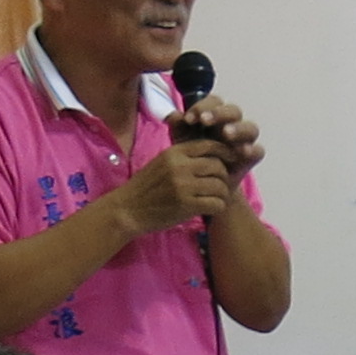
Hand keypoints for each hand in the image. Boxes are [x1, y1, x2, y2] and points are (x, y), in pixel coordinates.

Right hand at [113, 142, 237, 236]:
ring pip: (220, 186)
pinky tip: (211, 208)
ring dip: (222, 194)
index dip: (225, 153)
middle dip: (224, 177)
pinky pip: (216, 203)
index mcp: (174, 153)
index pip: (210, 145)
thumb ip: (184, 157)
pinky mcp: (186, 204)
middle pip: (218, 166)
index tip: (229, 162)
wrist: (127, 209)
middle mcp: (180, 166)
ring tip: (215, 198)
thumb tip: (213, 153)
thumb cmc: (146, 188)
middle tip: (219, 186)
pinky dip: (218, 207)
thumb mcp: (162, 163)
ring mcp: (183, 185)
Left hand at [178, 95, 264, 180]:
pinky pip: (258, 150)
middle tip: (205, 120)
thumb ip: (178, 127)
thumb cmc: (192, 157)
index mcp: (214, 116)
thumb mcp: (181, 141)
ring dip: (238, 128)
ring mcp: (244, 140)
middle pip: (233, 111)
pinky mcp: (251, 157)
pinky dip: (251, 149)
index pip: (214, 102)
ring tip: (226, 133)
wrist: (202, 184)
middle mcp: (232, 124)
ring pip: (250, 128)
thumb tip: (173, 115)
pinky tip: (242, 151)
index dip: (203, 106)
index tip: (190, 118)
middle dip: (220, 113)